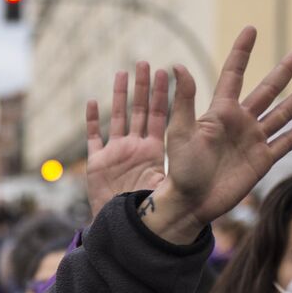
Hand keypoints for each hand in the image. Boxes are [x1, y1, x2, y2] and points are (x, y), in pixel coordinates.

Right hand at [85, 62, 166, 218]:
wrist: (128, 229)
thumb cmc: (152, 212)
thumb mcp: (168, 183)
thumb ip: (176, 164)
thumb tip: (199, 146)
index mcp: (154, 150)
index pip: (158, 115)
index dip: (161, 94)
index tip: (164, 71)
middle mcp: (135, 147)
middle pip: (138, 111)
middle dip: (141, 87)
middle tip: (144, 63)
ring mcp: (115, 153)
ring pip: (116, 118)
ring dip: (119, 96)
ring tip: (121, 74)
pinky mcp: (97, 163)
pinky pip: (93, 138)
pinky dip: (91, 121)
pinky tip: (92, 102)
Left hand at [145, 26, 291, 243]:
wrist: (191, 203)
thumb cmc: (180, 170)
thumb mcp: (180, 132)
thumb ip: (184, 101)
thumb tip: (177, 66)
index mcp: (219, 113)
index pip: (233, 75)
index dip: (242, 52)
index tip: (251, 29)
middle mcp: (239, 123)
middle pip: (268, 90)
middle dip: (285, 71)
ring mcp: (252, 141)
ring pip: (282, 113)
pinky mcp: (262, 161)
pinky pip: (286, 142)